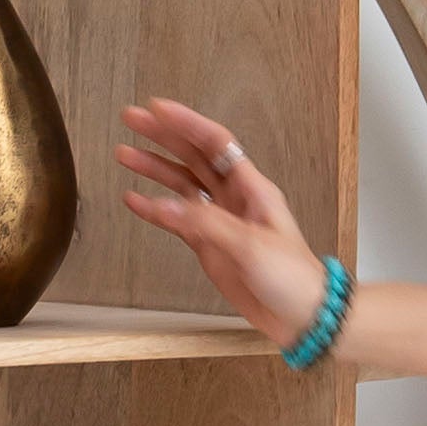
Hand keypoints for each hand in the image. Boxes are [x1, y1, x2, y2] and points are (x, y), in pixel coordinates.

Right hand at [115, 99, 331, 342]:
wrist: (301, 315)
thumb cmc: (292, 276)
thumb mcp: (251, 245)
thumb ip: (206, 224)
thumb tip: (165, 206)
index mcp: (252, 188)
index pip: (215, 143)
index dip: (186, 123)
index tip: (158, 110)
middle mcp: (234, 198)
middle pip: (193, 156)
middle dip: (163, 136)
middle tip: (132, 119)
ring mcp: (220, 221)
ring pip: (182, 185)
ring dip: (155, 168)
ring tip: (125, 154)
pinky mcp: (209, 245)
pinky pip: (177, 221)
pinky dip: (155, 210)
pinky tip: (135, 200)